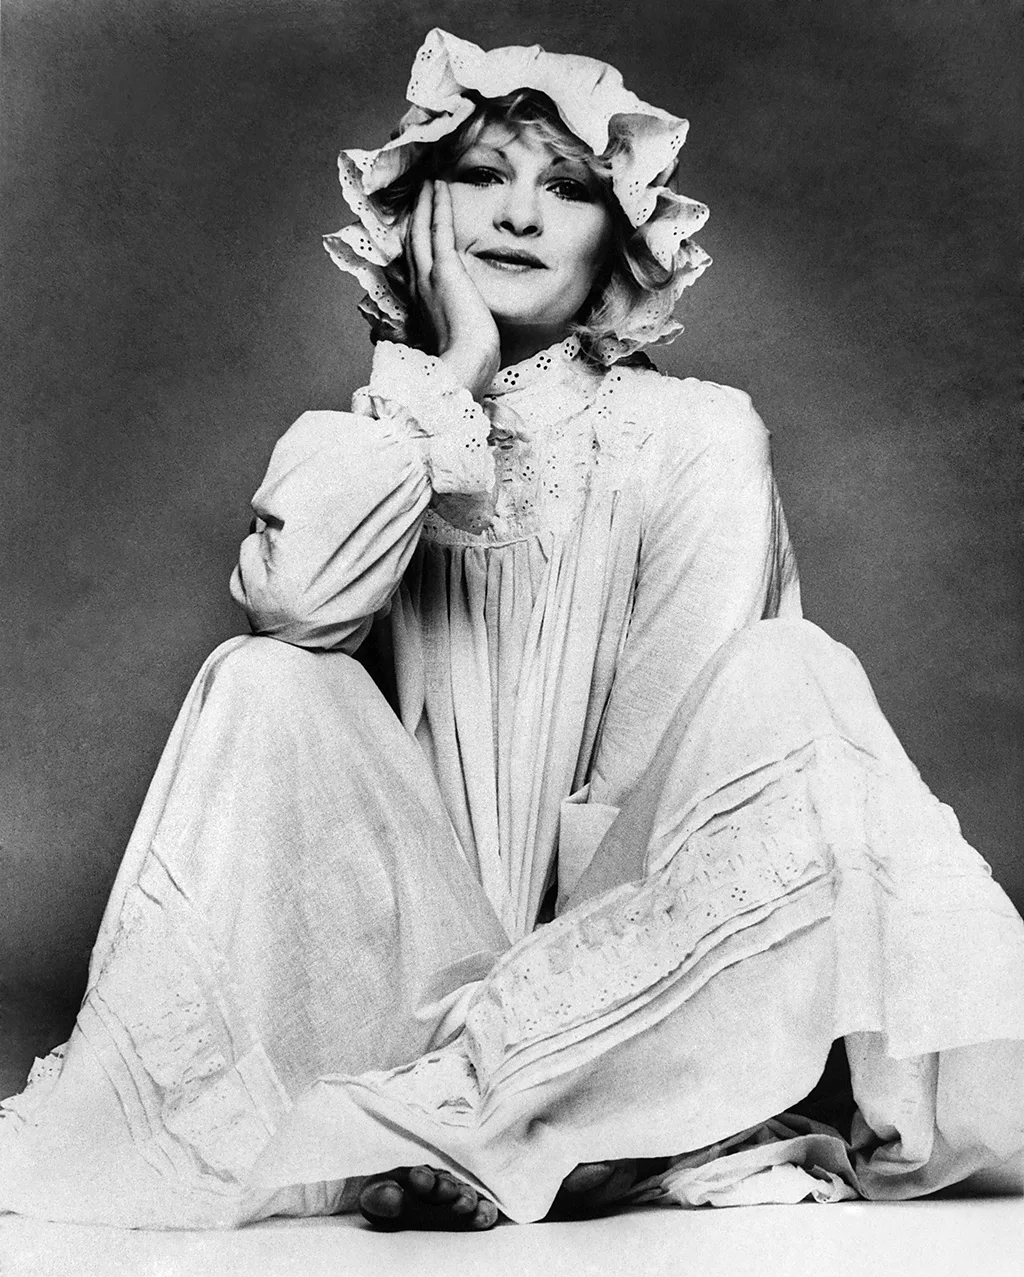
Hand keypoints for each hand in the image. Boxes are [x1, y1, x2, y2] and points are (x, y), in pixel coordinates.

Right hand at [407, 180, 499, 399]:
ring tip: (426, 183)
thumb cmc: (466, 365)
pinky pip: (439, 228)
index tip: (415, 230)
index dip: (414, 247)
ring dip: (424, 204)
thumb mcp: (459, 346)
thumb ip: (459, 335)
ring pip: (422, 231)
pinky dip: (438, 205)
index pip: (415, 269)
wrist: (463, 368)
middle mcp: (419, 289)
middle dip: (415, 218)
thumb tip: (472, 337)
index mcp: (423, 308)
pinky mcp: (445, 270)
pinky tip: (439, 186)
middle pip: (413, 244)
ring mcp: (429, 278)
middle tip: (416, 195)